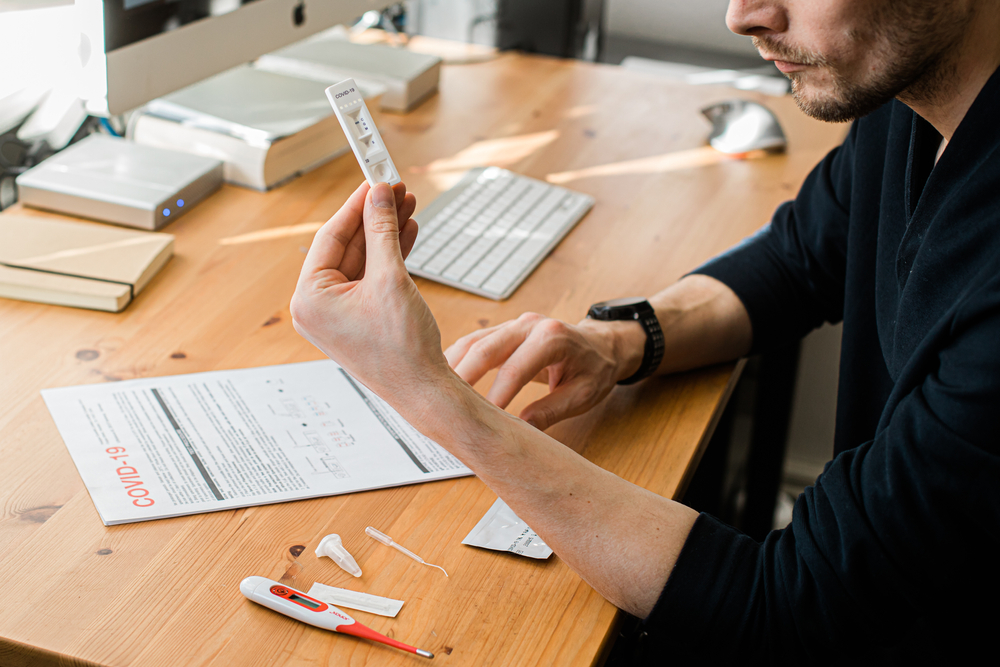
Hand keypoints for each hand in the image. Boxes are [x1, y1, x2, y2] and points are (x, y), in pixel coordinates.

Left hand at [290, 181, 451, 398]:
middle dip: (374, 217)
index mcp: (310, 298)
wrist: (423, 389)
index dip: (356, 204)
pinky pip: (369, 277)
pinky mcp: (357, 318)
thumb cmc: (402, 349)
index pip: (330, 236)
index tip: (374, 179)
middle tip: (396, 189)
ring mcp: (337, 314)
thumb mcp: (391, 279)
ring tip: (407, 206)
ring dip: (385, 233)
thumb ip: (382, 231)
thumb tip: (379, 195)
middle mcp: (316, 306)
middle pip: (346, 245)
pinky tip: (406, 233)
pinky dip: (388, 256)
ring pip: (361, 259)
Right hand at [445, 313, 642, 429]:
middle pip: (486, 349)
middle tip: (444, 406)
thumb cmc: (595, 369)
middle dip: (462, 378)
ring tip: (435, 394)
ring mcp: (514, 325)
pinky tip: (443, 380)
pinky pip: (475, 342)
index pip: (515, 368)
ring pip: (474, 342)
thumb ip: (551, 410)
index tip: (481, 421)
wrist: (601, 345)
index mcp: (552, 337)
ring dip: (452, 367)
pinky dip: (457, 360)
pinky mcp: (504, 331)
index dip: (496, 396)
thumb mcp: (583, 394)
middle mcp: (529, 324)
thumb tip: (521, 430)